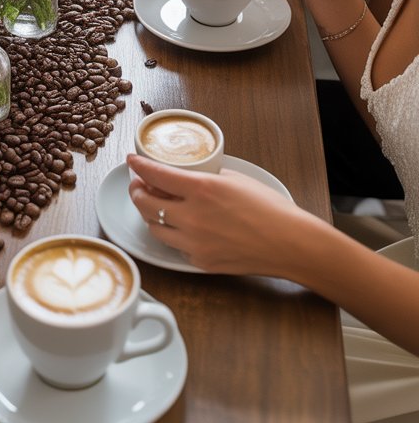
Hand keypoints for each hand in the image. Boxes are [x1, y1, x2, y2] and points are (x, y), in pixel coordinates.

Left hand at [127, 153, 303, 276]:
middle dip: (137, 191)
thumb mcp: (235, 179)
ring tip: (155, 206)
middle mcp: (192, 217)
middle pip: (145, 204)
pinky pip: (176, 247)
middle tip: (139, 184)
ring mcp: (194, 243)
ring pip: (155, 228)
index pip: (155, 175)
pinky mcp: (200, 262)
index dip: (139, 166)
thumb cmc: (270, 208)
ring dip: (150, 214)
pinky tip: (181, 227)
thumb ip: (205, 179)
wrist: (289, 243)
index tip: (132, 161)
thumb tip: (186, 179)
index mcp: (201, 189)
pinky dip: (174, 235)